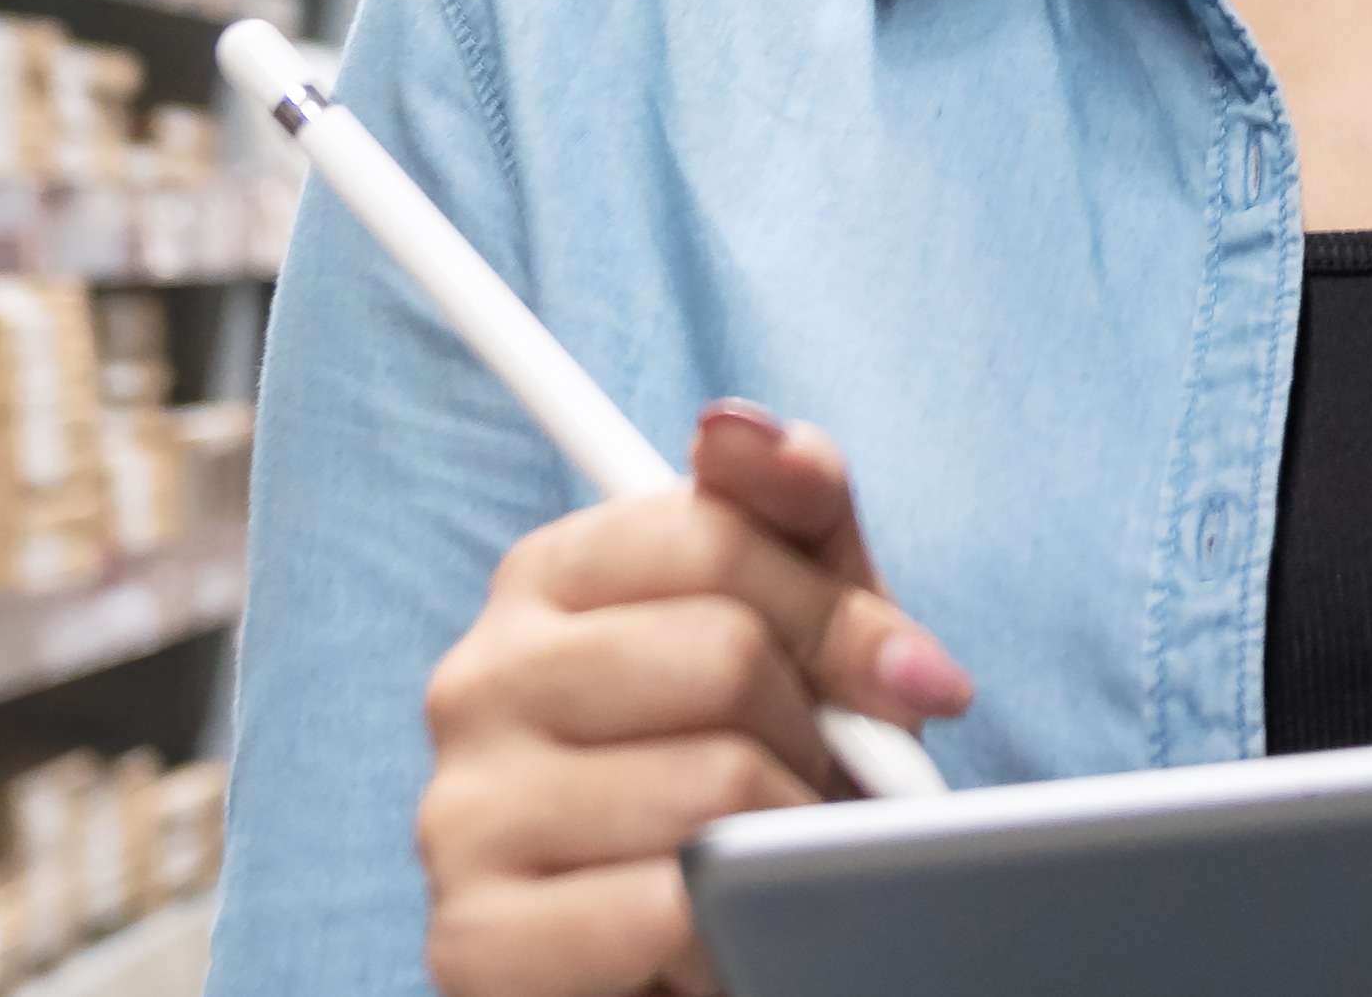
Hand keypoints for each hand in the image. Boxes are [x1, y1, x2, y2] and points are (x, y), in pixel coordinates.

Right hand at [416, 404, 972, 995]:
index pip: (715, 532)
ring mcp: (462, 814)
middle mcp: (478, 681)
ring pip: (710, 786)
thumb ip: (794, 515)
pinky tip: (727, 943)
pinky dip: (739, 938)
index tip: (909, 679)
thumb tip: (735, 428)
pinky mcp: (475, 943)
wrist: (696, 964)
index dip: (841, 614)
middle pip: (721, 653)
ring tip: (773, 867)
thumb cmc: (752, 790)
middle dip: (818, 736)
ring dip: (793, 844)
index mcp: (546, 581)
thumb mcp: (803, 640)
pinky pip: (667, 910)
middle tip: (820, 791)